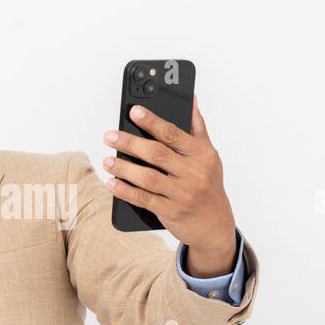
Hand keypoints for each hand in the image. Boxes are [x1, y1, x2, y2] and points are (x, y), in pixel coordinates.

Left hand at [102, 97, 237, 277]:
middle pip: (157, 154)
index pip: (174, 133)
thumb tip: (191, 98)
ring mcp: (182, 194)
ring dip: (124, 168)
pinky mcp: (170, 212)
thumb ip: (197, 127)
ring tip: (108, 160)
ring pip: (147, 177)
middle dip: (130, 143)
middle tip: (110, 136)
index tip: (134, 111)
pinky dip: (125, 191)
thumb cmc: (209, 185)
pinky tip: (112, 183)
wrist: (215, 226)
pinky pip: (143, 199)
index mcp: (202, 155)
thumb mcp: (209, 156)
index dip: (152, 121)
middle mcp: (193, 173)